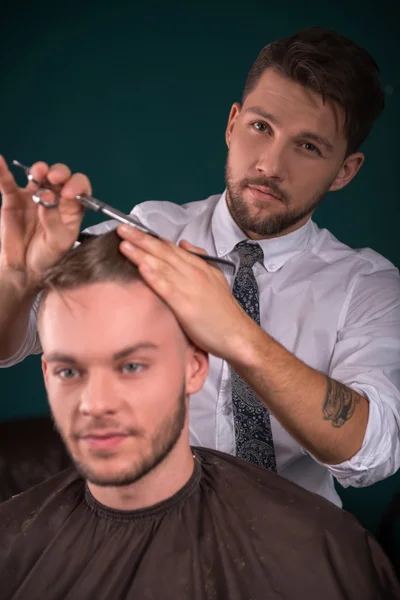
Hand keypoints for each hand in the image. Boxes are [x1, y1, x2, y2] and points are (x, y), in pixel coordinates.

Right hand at [0, 155, 90, 289]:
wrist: (25, 268)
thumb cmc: (49, 256)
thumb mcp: (58, 242)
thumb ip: (54, 220)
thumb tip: (46, 197)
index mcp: (73, 207)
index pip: (80, 187)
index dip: (76, 185)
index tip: (68, 192)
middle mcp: (56, 196)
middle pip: (60, 176)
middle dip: (59, 173)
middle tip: (53, 180)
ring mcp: (34, 195)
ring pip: (38, 175)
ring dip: (39, 170)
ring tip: (38, 173)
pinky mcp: (14, 199)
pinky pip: (7, 182)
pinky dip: (2, 171)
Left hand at [117, 225, 256, 360]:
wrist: (236, 334)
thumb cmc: (223, 311)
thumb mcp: (214, 278)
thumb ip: (198, 260)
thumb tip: (183, 244)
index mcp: (198, 266)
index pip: (170, 247)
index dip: (150, 237)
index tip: (132, 229)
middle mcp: (193, 272)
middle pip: (163, 251)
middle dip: (140, 239)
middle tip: (122, 228)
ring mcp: (189, 287)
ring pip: (162, 266)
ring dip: (142, 253)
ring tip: (124, 243)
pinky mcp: (186, 305)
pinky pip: (167, 288)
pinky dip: (154, 277)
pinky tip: (141, 268)